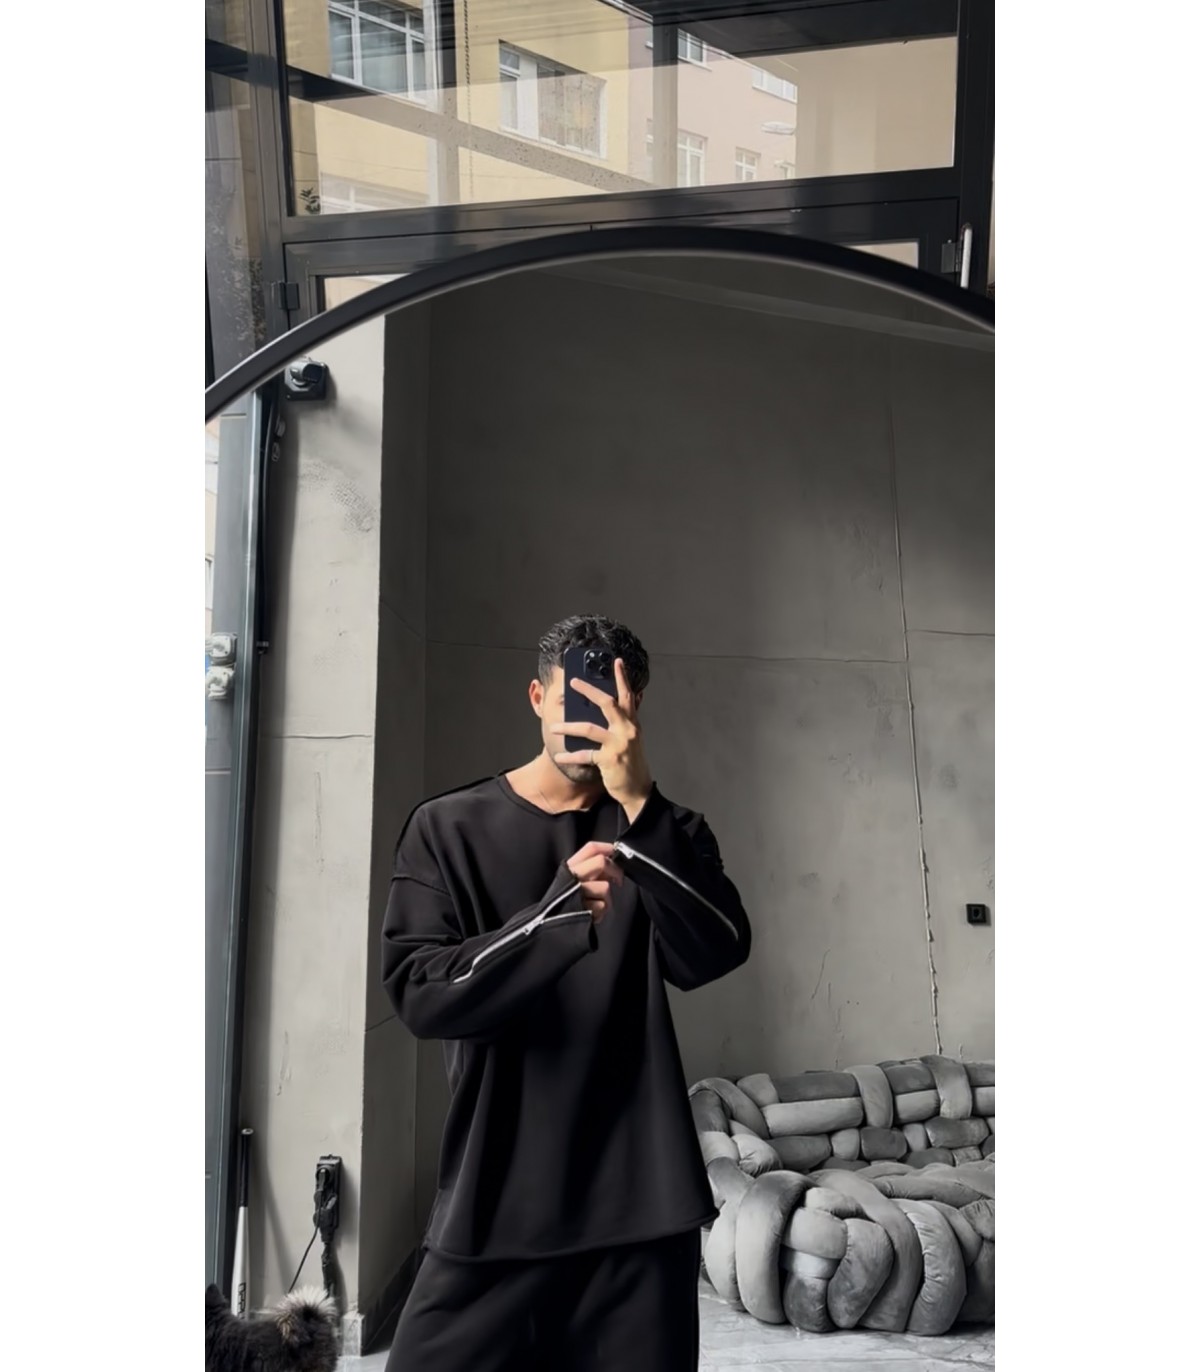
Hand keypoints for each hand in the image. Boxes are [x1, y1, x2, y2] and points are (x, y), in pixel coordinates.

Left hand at [550, 659, 653, 814]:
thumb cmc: (630, 762)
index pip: (628, 695)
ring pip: (590, 728)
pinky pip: (585, 755)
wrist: (637, 790)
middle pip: (607, 703)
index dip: (622, 677)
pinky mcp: (609, 759)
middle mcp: (628, 729)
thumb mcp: (630, 738)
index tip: (616, 661)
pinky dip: (570, 756)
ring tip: (553, 727)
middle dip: (588, 691)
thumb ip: (622, 722)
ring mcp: (619, 744)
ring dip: (568, 727)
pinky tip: (559, 756)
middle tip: (573, 682)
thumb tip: (606, 705)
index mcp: (632, 723)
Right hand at [566, 840, 623, 922]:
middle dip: (615, 871)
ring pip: (605, 887)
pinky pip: (602, 906)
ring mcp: (577, 893)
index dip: (608, 849)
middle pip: (601, 862)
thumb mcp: (573, 881)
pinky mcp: (583, 910)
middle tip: (618, 880)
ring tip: (596, 904)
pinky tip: (592, 914)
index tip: (617, 856)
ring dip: (606, 899)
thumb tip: (613, 863)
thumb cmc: (566, 902)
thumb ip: (590, 869)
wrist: (549, 924)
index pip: (591, 849)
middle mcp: (572, 876)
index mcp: (570, 867)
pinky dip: (601, 912)